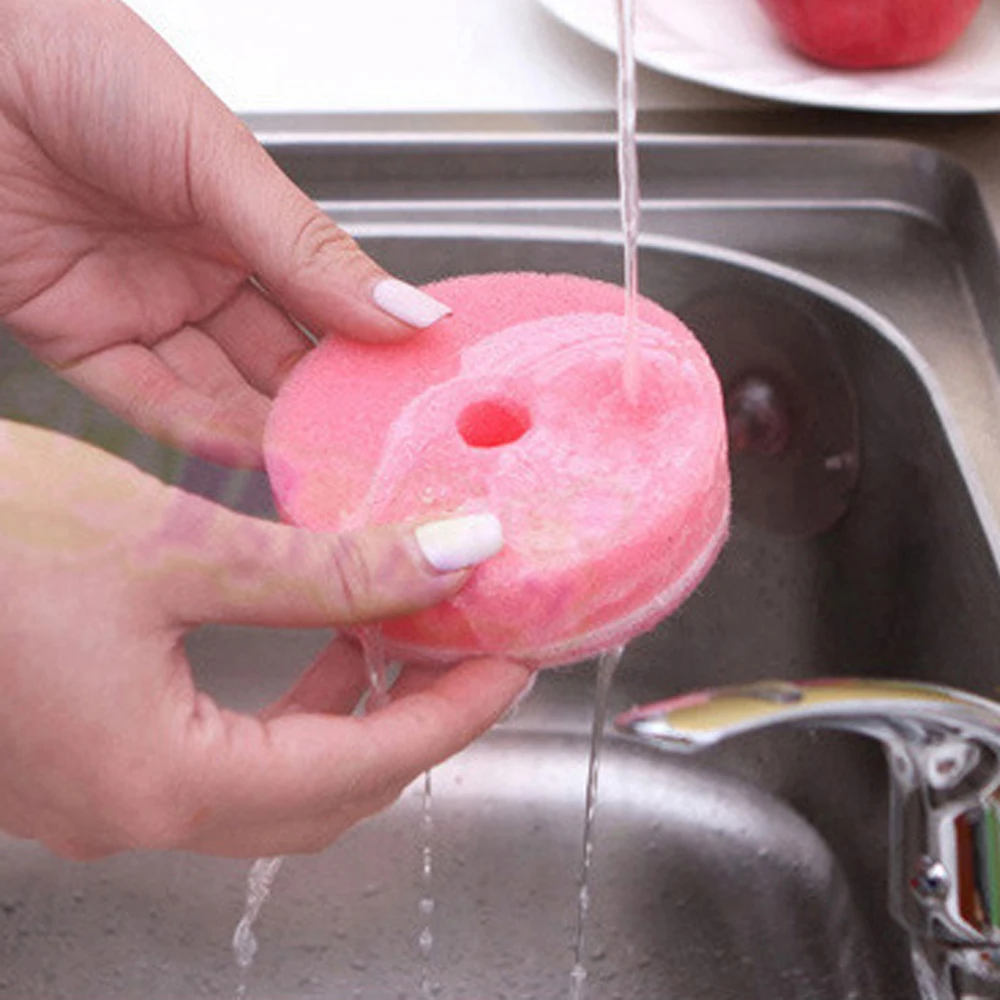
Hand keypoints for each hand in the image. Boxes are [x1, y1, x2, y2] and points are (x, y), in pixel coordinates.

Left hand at [0, 0, 449, 467]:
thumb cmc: (78, 62)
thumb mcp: (218, 158)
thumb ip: (308, 249)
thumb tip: (406, 312)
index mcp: (241, 218)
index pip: (320, 302)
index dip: (365, 346)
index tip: (411, 386)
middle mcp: (193, 268)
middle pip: (272, 358)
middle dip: (321, 403)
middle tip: (371, 443)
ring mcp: (137, 305)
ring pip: (215, 388)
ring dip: (266, 428)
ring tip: (321, 461)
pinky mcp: (73, 335)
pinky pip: (145, 396)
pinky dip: (196, 427)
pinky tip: (248, 447)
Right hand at [0, 420, 528, 857]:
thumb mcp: (175, 547)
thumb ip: (326, 568)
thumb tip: (452, 555)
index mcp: (160, 779)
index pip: (365, 767)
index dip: (455, 713)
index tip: (512, 660)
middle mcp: (130, 810)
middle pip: (329, 793)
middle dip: (415, 722)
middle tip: (469, 649)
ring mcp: (101, 793)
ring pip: (276, 782)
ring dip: (352, 714)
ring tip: (399, 633)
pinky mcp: (84, 756)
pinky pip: (222, 757)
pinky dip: (289, 710)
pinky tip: (311, 641)